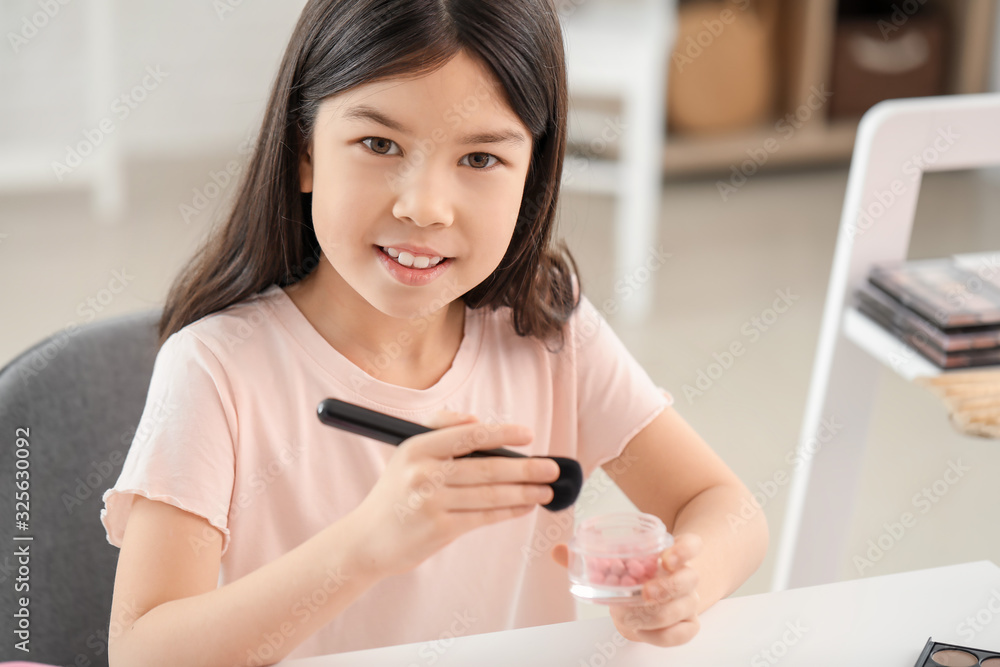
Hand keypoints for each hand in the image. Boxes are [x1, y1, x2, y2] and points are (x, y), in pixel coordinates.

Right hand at [348, 410, 560, 577]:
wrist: (368, 540)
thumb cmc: (397, 492)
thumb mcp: (408, 453)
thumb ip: (440, 429)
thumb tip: (477, 421)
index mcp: (417, 447)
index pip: (468, 435)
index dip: (502, 434)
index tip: (528, 435)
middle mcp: (423, 473)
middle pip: (486, 467)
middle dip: (525, 468)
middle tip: (550, 468)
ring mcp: (432, 503)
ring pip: (490, 495)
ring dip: (524, 492)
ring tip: (545, 490)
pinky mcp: (439, 529)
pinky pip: (484, 517)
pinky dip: (509, 511)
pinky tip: (525, 507)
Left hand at [551, 532, 702, 646]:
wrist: (662, 593)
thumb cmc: (640, 575)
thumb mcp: (620, 562)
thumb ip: (591, 558)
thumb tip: (557, 551)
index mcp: (673, 554)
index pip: (692, 545)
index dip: (684, 550)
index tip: (666, 557)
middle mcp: (686, 576)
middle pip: (690, 579)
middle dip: (668, 587)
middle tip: (645, 593)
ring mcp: (690, 600)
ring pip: (683, 608)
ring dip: (655, 615)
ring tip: (628, 616)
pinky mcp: (688, 623)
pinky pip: (682, 633)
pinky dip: (662, 635)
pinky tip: (642, 632)